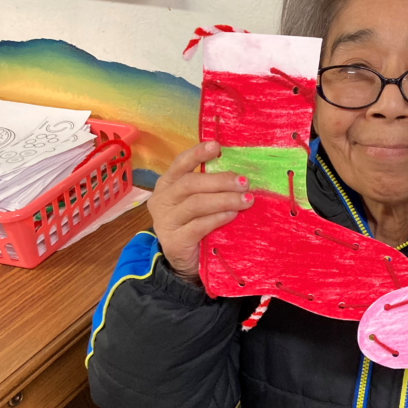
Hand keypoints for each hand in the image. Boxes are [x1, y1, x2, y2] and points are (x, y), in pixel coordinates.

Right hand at [147, 142, 252, 282]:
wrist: (185, 262)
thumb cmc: (195, 225)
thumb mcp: (198, 203)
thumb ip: (209, 188)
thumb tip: (239, 175)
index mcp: (167, 184)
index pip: (180, 163)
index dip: (198, 154)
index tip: (217, 146)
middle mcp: (162, 200)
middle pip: (190, 183)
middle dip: (220, 181)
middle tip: (244, 182)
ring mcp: (165, 221)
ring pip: (196, 204)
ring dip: (224, 200)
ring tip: (245, 200)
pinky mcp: (174, 241)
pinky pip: (198, 226)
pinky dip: (218, 218)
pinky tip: (232, 215)